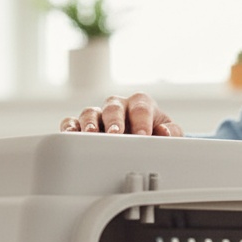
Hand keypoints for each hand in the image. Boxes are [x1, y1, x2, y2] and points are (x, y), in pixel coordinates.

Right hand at [59, 93, 183, 135]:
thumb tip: (164, 132)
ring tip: (91, 135)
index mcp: (140, 104)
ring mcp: (99, 114)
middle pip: (113, 108)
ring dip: (90, 123)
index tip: (143, 136)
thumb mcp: (169, 134)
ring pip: (90, 112)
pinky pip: (72, 122)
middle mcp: (118, 106)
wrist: (144, 138)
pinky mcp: (83, 125)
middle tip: (115, 135)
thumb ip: (172, 133)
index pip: (140, 108)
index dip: (142, 121)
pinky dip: (70, 127)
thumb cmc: (155, 133)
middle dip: (114, 121)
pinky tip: (71, 135)